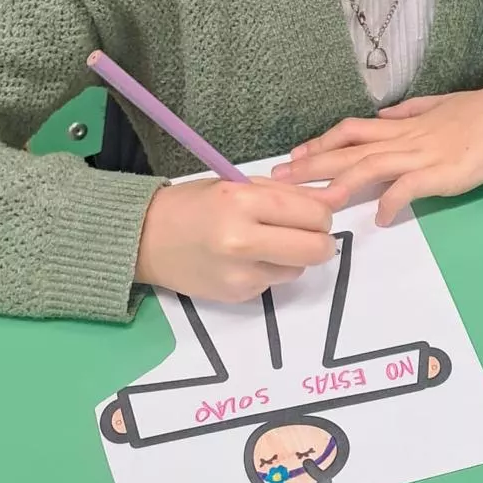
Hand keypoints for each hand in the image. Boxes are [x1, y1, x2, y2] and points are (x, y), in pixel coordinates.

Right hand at [135, 177, 336, 302]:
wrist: (145, 239)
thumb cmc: (194, 204)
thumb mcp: (240, 186)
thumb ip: (289, 195)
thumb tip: (337, 200)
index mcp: (243, 202)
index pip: (313, 215)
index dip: (321, 215)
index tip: (311, 214)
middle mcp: (243, 240)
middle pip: (316, 249)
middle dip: (320, 241)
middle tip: (304, 234)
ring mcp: (240, 274)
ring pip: (298, 269)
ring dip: (292, 257)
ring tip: (263, 244)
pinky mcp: (237, 296)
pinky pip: (273, 283)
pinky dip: (268, 271)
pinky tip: (243, 260)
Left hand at [272, 81, 482, 225]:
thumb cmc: (480, 112)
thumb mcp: (439, 105)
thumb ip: (410, 111)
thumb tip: (383, 115)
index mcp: (402, 124)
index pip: (351, 131)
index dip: (321, 142)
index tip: (293, 155)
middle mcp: (404, 138)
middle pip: (349, 149)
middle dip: (313, 164)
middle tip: (280, 179)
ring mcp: (421, 155)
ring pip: (370, 166)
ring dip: (340, 183)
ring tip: (315, 202)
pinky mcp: (442, 173)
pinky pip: (410, 188)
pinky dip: (392, 202)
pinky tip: (380, 218)